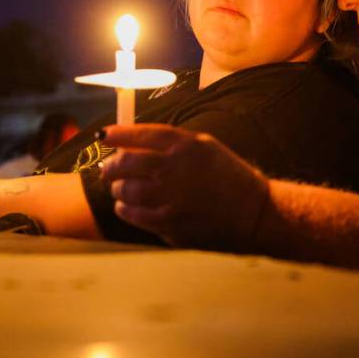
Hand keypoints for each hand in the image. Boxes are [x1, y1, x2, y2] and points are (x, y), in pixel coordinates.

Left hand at [99, 124, 269, 250]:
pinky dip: (125, 208)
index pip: (140, 134)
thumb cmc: (230, 177)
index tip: (104, 135)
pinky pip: (133, 214)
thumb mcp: (206, 147)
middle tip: (107, 170)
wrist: (254, 214)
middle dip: (110, 166)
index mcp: (186, 145)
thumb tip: (133, 143)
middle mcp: (175, 169)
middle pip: (126, 163)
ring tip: (121, 189)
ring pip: (124, 190)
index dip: (117, 134)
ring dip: (118, 188)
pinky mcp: (169, 223)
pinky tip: (128, 206)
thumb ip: (172, 143)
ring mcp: (170, 198)